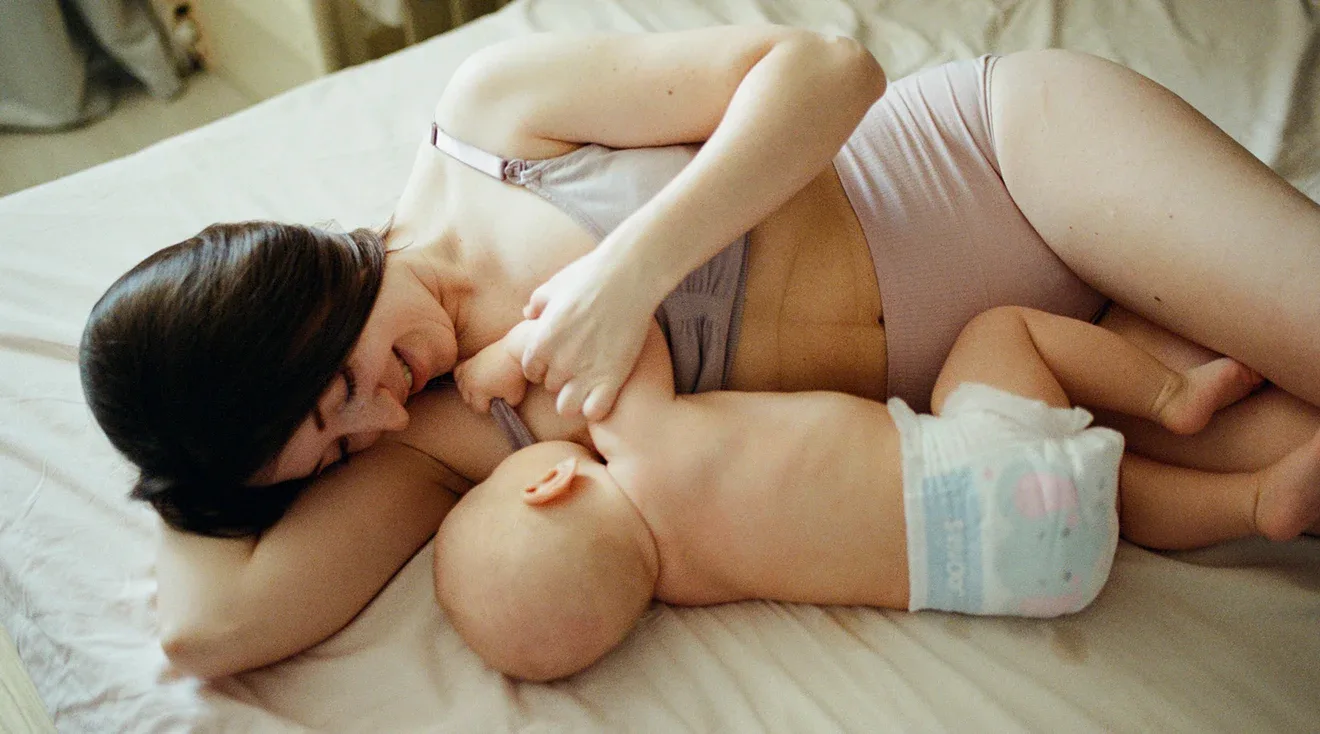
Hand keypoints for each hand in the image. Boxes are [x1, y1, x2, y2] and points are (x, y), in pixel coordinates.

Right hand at [453, 343, 527, 412]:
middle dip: (478, 401)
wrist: (515, 351)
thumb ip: (506, 405)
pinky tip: (472, 378)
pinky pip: (459, 371)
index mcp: (478, 391)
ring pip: (460, 386)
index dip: (490, 408)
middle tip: (491, 398)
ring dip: (469, 390)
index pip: (479, 408)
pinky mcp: (471, 359)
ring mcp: (468, 369)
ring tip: (482, 389)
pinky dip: (463, 376)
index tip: (499, 403)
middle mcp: (468, 381)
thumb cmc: (515, 374)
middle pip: (467, 399)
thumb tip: (500, 405)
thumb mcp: (515, 397)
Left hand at [522, 248, 657, 420]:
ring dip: (575, 396)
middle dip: (561, 377)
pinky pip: (594, 412)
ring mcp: (585, 373)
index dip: (542, 364)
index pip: (530, 370)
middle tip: (579, 362)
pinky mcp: (612, 378)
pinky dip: (595, 407)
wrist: (629, 276)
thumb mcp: (553, 286)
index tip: (557, 356)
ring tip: (589, 381)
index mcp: (540, 342)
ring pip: (567, 406)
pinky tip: (603, 390)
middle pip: (550, 386)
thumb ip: (536, 304)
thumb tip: (528, 314)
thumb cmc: (589, 276)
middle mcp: (559, 362)